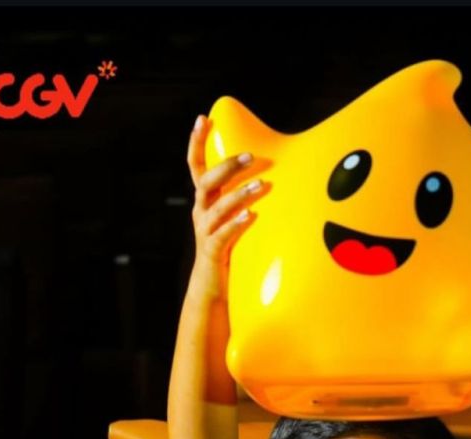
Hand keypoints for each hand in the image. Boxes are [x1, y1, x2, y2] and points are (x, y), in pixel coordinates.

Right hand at [187, 114, 267, 297]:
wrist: (212, 287)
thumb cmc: (229, 247)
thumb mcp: (233, 216)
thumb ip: (244, 195)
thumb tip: (273, 173)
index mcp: (205, 200)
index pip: (197, 165)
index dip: (197, 142)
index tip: (203, 119)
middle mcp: (201, 212)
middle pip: (206, 182)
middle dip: (227, 166)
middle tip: (250, 156)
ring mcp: (205, 232)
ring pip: (217, 208)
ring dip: (238, 195)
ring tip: (261, 186)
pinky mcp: (213, 252)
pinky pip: (222, 236)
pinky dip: (236, 225)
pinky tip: (250, 216)